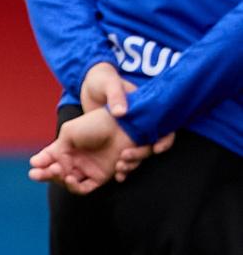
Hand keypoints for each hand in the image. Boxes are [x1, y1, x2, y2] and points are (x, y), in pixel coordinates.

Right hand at [31, 107, 149, 194]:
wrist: (121, 127)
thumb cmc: (94, 125)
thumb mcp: (69, 132)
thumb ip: (58, 151)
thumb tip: (56, 168)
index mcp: (65, 147)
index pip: (47, 159)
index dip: (39, 163)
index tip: (34, 165)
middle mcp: (75, 160)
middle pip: (55, 174)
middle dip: (45, 174)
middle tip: (40, 172)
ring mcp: (87, 169)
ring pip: (68, 183)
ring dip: (59, 180)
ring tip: (59, 172)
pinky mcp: (100, 177)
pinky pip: (85, 188)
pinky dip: (75, 187)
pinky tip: (70, 179)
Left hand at [76, 59, 173, 178]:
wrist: (89, 84)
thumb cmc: (104, 80)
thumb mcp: (110, 84)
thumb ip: (116, 95)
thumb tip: (121, 112)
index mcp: (146, 111)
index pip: (164, 129)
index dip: (165, 140)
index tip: (157, 149)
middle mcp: (141, 124)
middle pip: (149, 145)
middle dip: (141, 155)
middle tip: (126, 159)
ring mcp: (128, 133)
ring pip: (136, 152)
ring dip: (131, 162)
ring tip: (120, 169)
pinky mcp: (115, 139)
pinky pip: (120, 154)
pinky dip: (119, 163)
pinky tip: (114, 174)